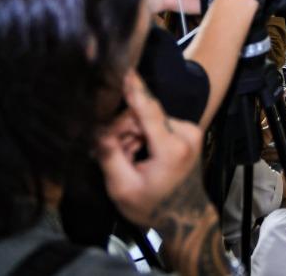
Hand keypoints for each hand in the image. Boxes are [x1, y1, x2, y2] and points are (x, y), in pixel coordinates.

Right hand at [95, 72, 208, 229]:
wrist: (185, 216)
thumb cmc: (153, 207)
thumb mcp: (123, 188)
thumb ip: (110, 155)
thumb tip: (96, 130)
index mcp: (173, 147)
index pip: (149, 110)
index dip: (135, 89)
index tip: (125, 70)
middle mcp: (186, 133)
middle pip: (141, 116)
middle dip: (123, 133)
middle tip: (117, 158)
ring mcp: (189, 130)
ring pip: (146, 120)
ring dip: (131, 137)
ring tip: (130, 161)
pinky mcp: (187, 131)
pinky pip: (156, 124)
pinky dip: (142, 137)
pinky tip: (139, 156)